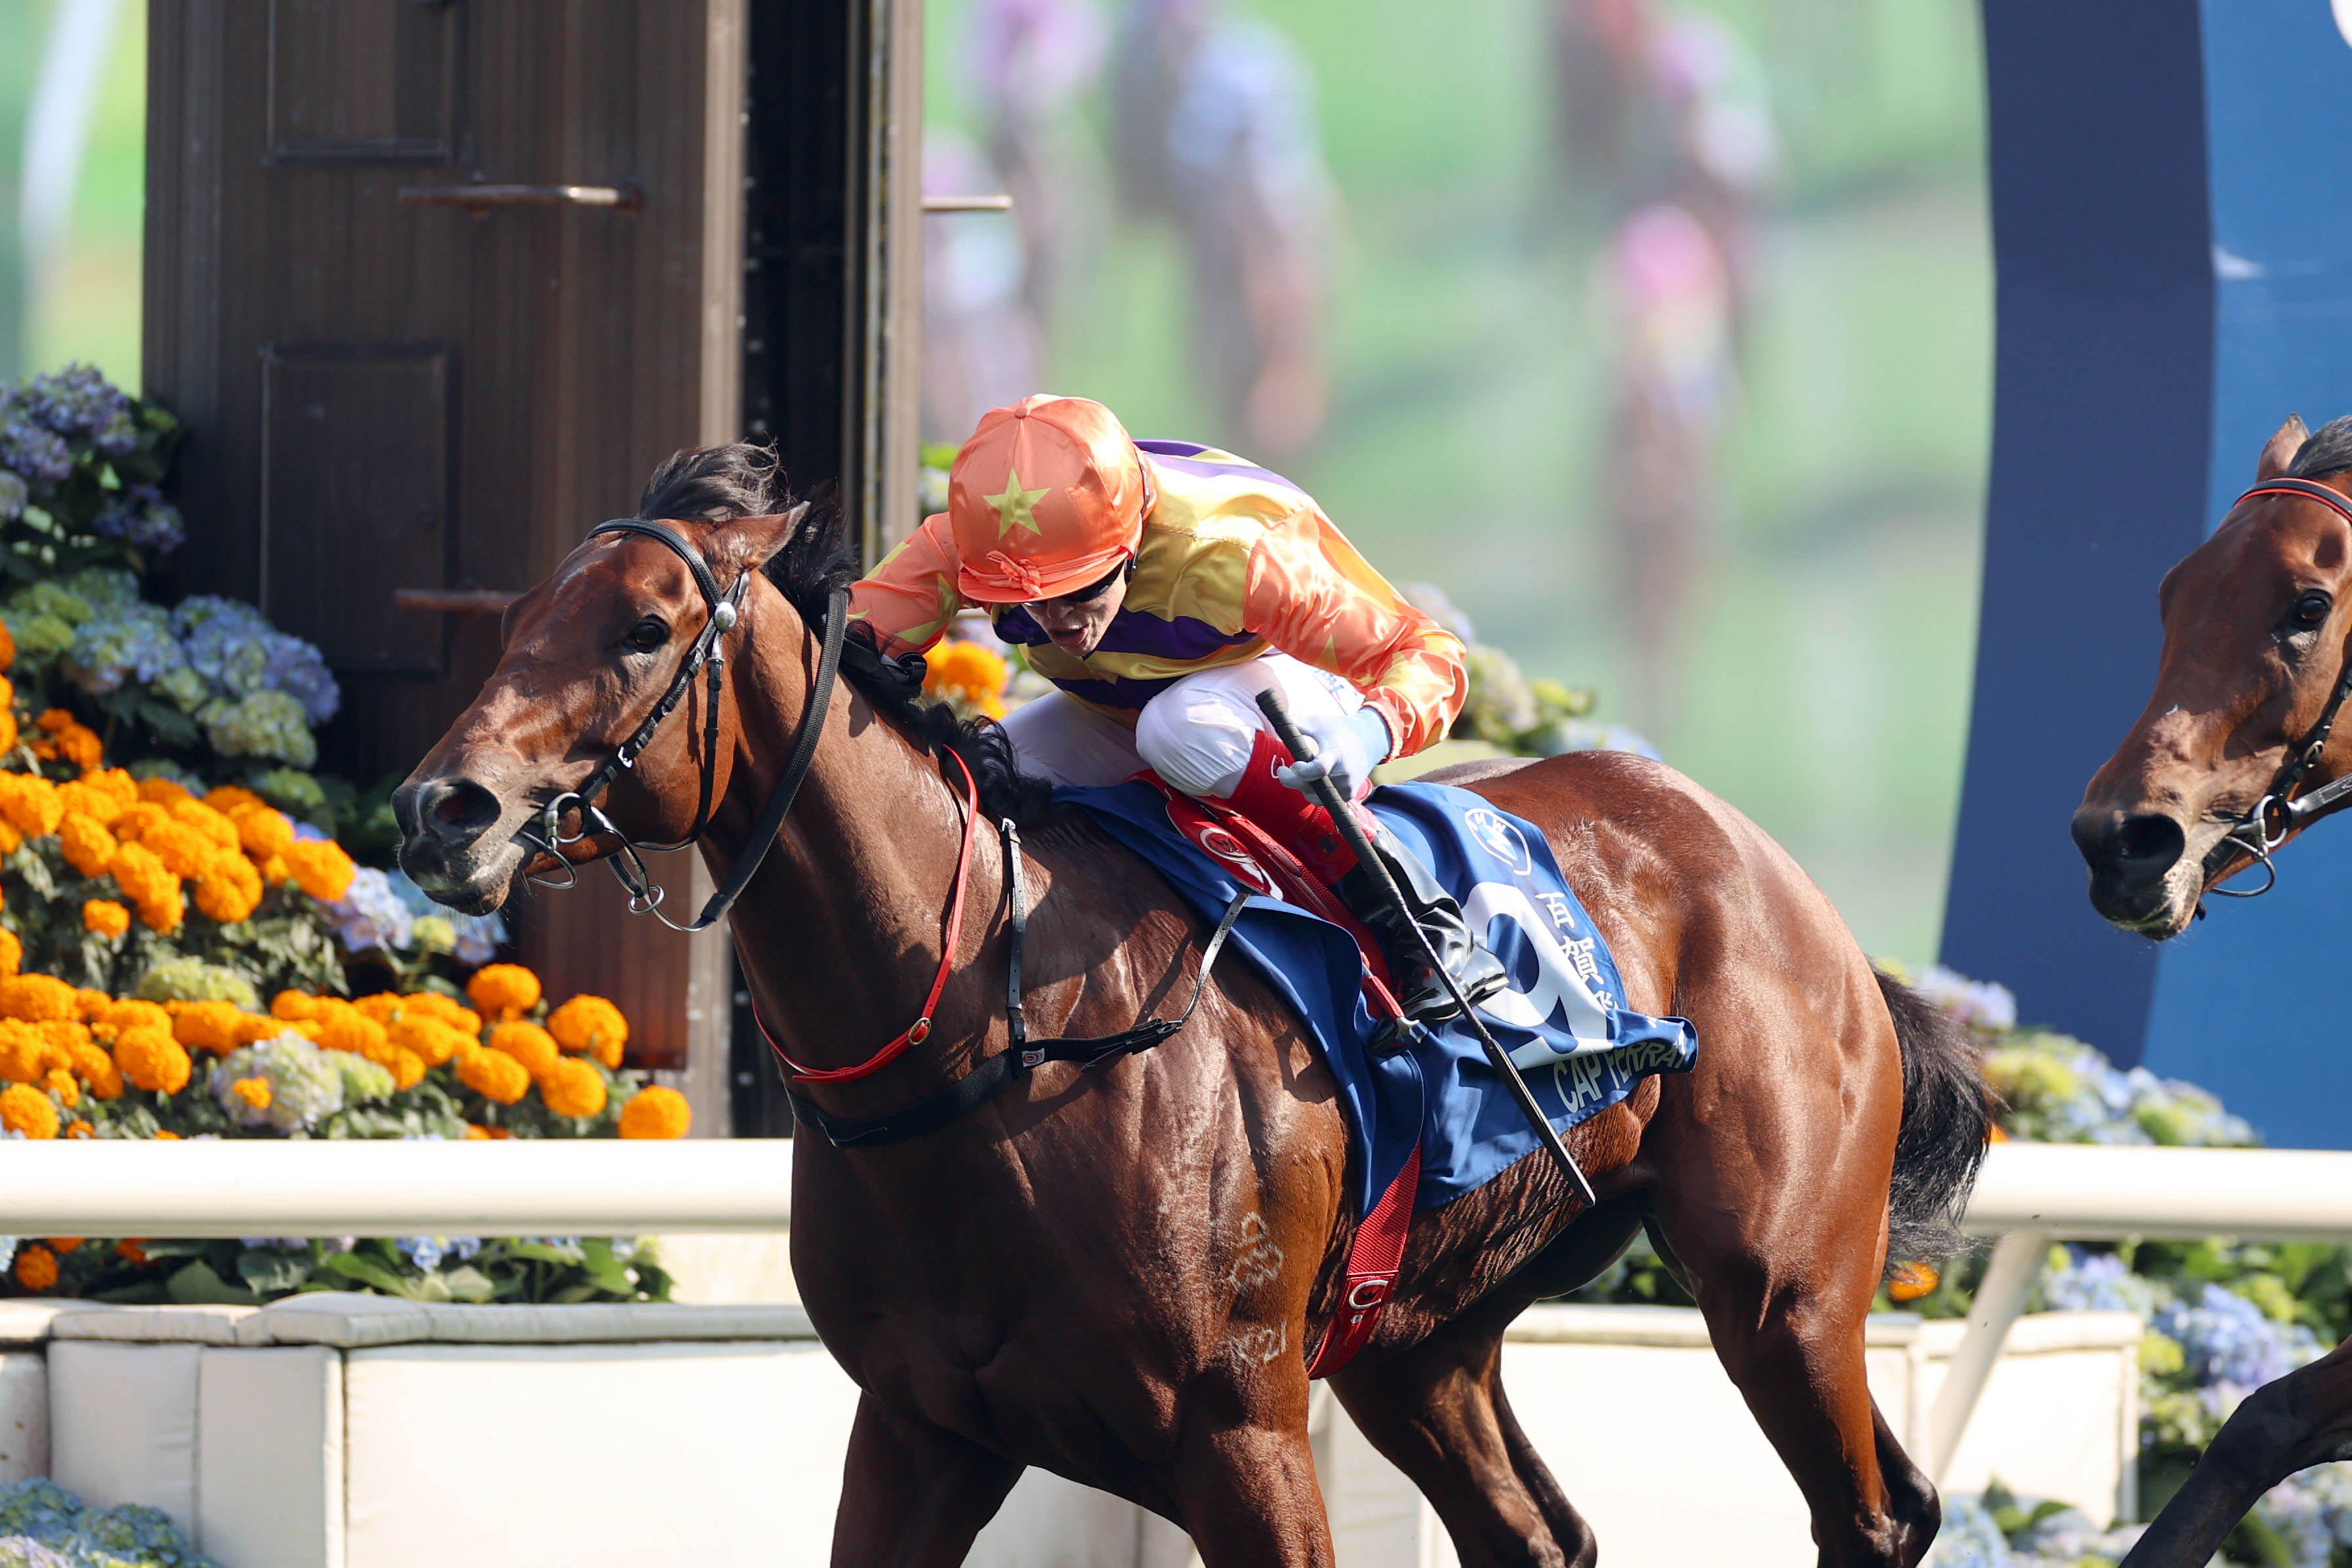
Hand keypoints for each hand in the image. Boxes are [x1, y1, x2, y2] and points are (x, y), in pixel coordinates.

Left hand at [1274, 705, 1388, 798]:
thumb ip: (1296, 726)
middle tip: (1282, 771)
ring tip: (1301, 773)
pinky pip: (1323, 800)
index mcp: (1336, 753)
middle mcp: (1343, 774)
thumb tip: (1274, 727)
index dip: (1302, 771)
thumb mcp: (1318, 722)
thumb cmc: (1338, 729)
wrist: (1370, 739)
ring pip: (1314, 797)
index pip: (1319, 769)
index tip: (1293, 765)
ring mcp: (1347, 787)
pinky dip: (1314, 792)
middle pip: (1312, 787)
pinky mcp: (1348, 795)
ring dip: (1303, 787)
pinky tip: (1312, 780)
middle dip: (1292, 780)